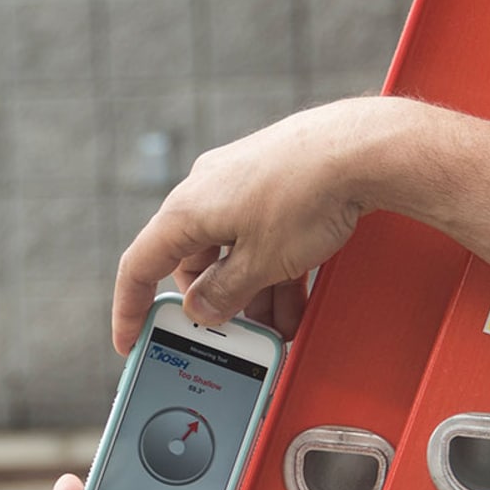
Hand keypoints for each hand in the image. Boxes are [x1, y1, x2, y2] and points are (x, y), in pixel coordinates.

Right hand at [112, 97, 412, 355]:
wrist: (360, 149)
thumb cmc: (305, 197)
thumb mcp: (261, 263)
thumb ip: (225, 293)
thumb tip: (200, 310)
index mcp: (187, 209)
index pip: (140, 265)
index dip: (130, 309)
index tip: (131, 340)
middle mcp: (207, 191)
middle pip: (194, 262)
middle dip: (216, 304)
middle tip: (235, 336)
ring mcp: (242, 185)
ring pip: (235, 253)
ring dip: (253, 294)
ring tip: (279, 326)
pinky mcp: (275, 184)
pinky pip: (262, 236)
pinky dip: (274, 270)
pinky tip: (295, 298)